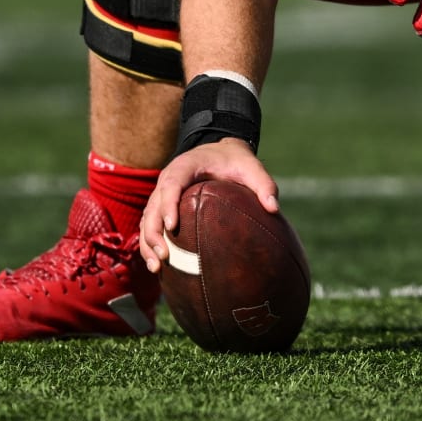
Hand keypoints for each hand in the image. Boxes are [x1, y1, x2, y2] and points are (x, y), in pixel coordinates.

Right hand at [138, 137, 278, 272]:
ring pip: (147, 219)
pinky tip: (157, 267)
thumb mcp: (251, 167)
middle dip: (154, 233)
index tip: (173, 227)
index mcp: (184, 167)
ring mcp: (162, 194)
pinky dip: (149, 245)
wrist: (219, 152)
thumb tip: (273, 208)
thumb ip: (263, 184)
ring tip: (157, 268)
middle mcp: (167, 180)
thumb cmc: (234, 161)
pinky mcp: (162, 207)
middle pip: (153, 207)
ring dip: (148, 243)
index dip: (169, 205)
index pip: (171, 185)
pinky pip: (150, 226)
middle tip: (164, 257)